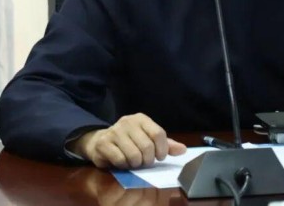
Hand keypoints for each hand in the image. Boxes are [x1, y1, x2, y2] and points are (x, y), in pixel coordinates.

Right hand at [68, 113, 186, 168]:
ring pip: (134, 155)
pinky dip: (123, 165)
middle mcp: (127, 122)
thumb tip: (183, 150)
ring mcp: (114, 131)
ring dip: (135, 164)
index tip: (159, 157)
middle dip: (148, 160)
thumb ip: (166, 145)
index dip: (162, 149)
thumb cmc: (129, 141)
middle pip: (147, 146)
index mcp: (141, 119)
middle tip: (144, 162)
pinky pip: (120, 160)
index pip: (158, 133)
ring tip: (133, 162)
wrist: (100, 141)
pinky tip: (121, 162)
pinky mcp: (103, 143)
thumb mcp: (148, 140)